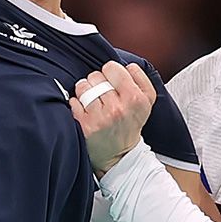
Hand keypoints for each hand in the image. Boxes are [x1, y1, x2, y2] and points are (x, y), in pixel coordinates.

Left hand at [69, 61, 157, 175]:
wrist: (120, 157)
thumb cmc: (130, 125)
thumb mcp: (147, 102)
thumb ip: (140, 79)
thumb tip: (125, 65)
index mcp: (137, 98)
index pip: (113, 67)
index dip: (111, 73)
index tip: (113, 83)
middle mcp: (119, 108)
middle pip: (97, 75)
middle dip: (98, 82)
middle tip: (103, 95)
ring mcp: (101, 117)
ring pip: (83, 86)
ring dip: (85, 91)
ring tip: (92, 101)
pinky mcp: (85, 126)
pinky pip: (73, 101)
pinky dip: (76, 104)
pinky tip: (85, 112)